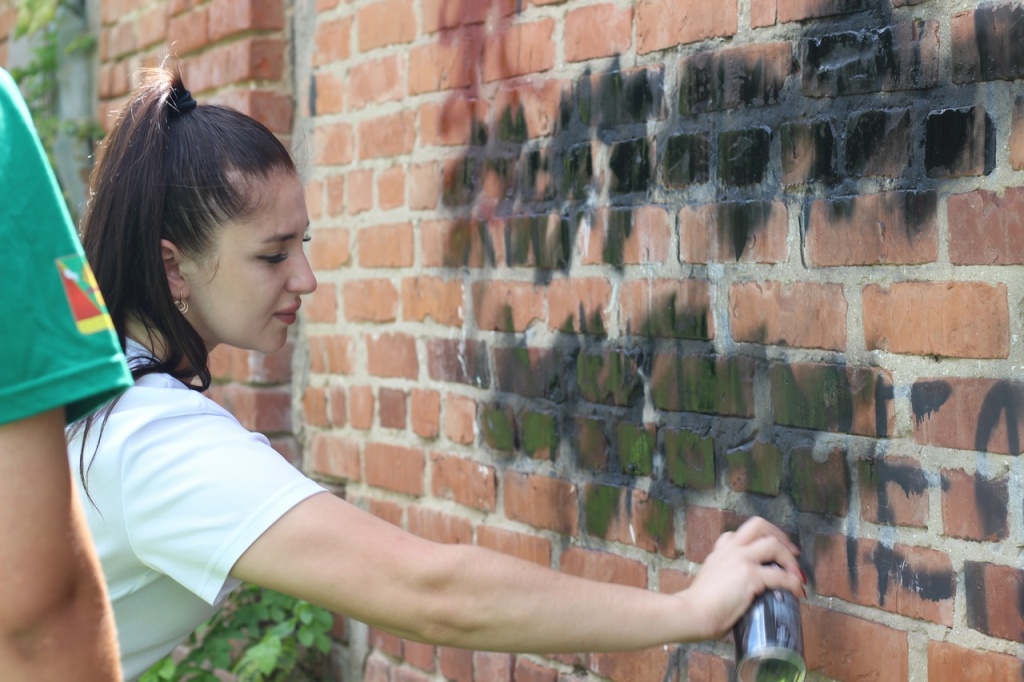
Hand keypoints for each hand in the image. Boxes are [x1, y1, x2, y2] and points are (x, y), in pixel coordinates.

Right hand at [677, 516, 804, 640]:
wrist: (692, 613)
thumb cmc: (699, 606)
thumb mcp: (709, 581)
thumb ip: (724, 578)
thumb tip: (740, 592)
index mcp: (720, 551)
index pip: (739, 533)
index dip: (759, 538)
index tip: (771, 549)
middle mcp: (731, 549)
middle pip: (759, 525)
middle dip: (780, 536)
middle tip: (792, 552)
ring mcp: (741, 559)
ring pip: (773, 544)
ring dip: (790, 559)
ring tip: (796, 575)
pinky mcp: (750, 575)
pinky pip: (780, 576)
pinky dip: (793, 583)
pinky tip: (797, 592)